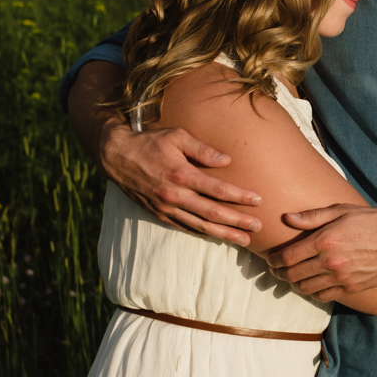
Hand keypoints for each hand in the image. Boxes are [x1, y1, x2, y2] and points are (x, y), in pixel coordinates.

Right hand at [99, 120, 262, 243]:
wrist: (116, 157)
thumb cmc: (149, 142)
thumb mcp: (177, 136)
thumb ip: (202, 149)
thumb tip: (227, 160)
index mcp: (182, 175)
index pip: (218, 190)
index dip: (240, 196)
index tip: (258, 200)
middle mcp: (175, 195)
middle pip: (213, 213)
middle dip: (238, 221)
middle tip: (259, 226)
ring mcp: (166, 208)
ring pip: (200, 225)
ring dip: (224, 233)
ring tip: (245, 240)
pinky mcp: (159, 214)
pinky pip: (185, 227)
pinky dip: (202, 233)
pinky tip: (217, 236)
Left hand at [269, 206, 376, 298]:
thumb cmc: (374, 222)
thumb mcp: (343, 210)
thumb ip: (313, 216)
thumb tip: (287, 218)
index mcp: (325, 240)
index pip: (289, 256)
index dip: (275, 259)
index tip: (271, 259)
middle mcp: (331, 262)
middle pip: (293, 275)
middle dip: (280, 273)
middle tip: (276, 270)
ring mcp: (341, 278)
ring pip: (306, 288)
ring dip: (295, 284)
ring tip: (292, 277)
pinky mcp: (351, 288)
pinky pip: (323, 296)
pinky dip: (313, 292)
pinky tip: (312, 284)